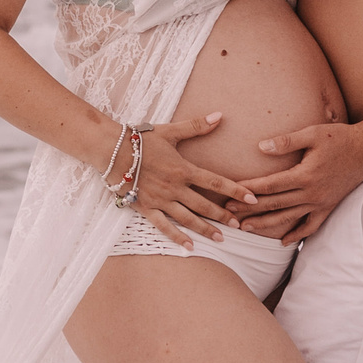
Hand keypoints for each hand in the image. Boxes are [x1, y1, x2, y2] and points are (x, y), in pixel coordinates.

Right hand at [126, 112, 260, 248]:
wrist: (111, 150)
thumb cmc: (139, 139)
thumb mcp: (170, 130)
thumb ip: (196, 126)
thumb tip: (219, 115)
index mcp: (183, 169)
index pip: (216, 182)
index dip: (236, 191)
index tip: (252, 200)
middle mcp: (174, 187)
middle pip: (204, 204)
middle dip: (223, 216)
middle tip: (240, 225)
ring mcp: (160, 199)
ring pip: (187, 218)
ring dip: (205, 229)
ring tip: (220, 239)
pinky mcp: (145, 207)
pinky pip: (163, 225)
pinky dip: (176, 237)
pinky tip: (189, 246)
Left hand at [218, 120, 362, 243]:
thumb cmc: (340, 137)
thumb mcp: (313, 134)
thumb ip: (286, 141)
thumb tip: (260, 147)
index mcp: (305, 175)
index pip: (270, 185)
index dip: (248, 190)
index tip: (230, 192)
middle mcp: (312, 193)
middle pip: (274, 204)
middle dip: (250, 209)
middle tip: (228, 213)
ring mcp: (321, 202)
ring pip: (289, 218)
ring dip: (266, 225)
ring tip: (246, 228)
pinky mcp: (329, 206)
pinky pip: (312, 226)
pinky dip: (297, 235)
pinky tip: (284, 242)